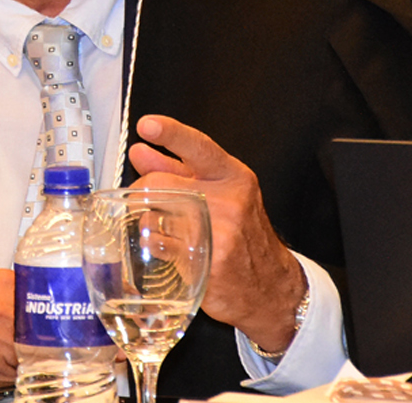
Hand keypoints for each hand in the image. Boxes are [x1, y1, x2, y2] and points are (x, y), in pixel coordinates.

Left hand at [128, 114, 307, 353]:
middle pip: (159, 182)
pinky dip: (154, 244)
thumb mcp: (222, 193)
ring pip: (152, 216)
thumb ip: (180, 170)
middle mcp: (229, 202)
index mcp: (233, 178)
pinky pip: (157, 245)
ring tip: (162, 227)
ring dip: (147, 220)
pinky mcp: (205, 263)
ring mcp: (218, 233)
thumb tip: (142, 152)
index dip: (169, 133)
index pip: (198, 146)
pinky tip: (167, 246)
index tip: (148, 126)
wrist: (270, 286)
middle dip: (141, 189)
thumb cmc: (244, 236)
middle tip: (141, 197)